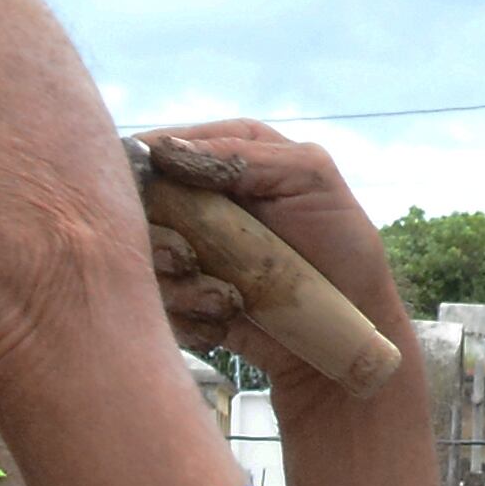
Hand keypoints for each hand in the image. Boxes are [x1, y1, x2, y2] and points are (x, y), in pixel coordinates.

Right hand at [134, 123, 413, 399]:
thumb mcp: (312, 179)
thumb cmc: (344, 249)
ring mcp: (187, 248)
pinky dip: (189, 315)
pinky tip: (226, 320)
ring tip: (228, 300)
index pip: (157, 147)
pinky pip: (158, 303)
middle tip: (189, 259)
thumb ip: (246, 154)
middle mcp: (195, 198)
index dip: (149, 171)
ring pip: (141, 256)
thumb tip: (167, 150)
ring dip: (179, 283)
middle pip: (135, 204)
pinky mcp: (186, 297)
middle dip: (159, 235)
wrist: (349, 337)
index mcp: (222, 154)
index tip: (167, 199)